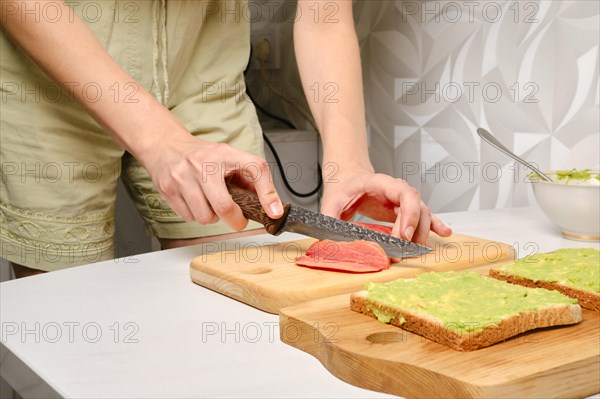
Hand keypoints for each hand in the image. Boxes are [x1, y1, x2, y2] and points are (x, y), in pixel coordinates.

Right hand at [140, 134, 283, 230]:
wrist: (166, 147)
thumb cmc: (203, 157)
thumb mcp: (229, 158)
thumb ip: (249, 178)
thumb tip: (269, 205)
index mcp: (225, 154)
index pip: (255, 169)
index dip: (267, 194)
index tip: (273, 212)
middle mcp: (202, 164)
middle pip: (224, 206)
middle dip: (235, 220)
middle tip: (237, 219)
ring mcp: (183, 177)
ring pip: (205, 217)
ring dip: (212, 217)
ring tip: (210, 203)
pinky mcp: (168, 190)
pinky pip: (189, 218)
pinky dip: (195, 215)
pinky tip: (195, 202)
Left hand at [320, 167, 451, 243]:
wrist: (347, 179)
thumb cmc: (342, 188)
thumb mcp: (331, 201)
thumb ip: (330, 218)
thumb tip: (329, 240)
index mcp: (381, 183)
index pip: (405, 194)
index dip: (410, 214)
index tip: (404, 236)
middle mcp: (396, 191)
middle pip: (417, 207)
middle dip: (415, 230)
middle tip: (403, 251)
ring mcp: (402, 201)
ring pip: (423, 214)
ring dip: (422, 233)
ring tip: (416, 251)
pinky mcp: (403, 211)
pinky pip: (423, 217)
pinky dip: (434, 225)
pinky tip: (444, 233)